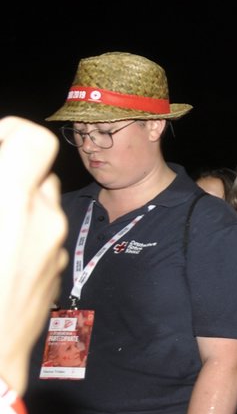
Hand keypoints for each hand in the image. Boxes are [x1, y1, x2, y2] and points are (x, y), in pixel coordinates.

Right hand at [0, 117, 67, 394]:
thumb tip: (3, 159)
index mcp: (13, 202)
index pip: (34, 141)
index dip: (10, 134)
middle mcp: (43, 223)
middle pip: (39, 175)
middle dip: (10, 176)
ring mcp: (53, 253)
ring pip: (43, 210)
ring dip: (17, 207)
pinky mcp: (54, 279)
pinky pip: (43, 242)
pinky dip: (22, 237)